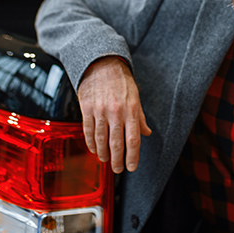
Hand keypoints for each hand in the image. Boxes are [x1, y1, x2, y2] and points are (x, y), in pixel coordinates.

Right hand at [77, 57, 151, 172]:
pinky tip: (94, 149)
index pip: (133, 140)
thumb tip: (147, 133)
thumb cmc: (120, 79)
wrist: (101, 63)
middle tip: (118, 169)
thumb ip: (140, 117)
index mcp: (131, 110)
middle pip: (116, 143)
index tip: (131, 167)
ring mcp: (100, 111)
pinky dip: (91, 143)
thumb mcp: (135, 96)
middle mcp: (116, 112)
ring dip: (103, 153)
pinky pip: (88, 131)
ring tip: (105, 160)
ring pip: (101, 140)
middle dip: (117, 160)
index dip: (132, 157)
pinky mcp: (86, 109)